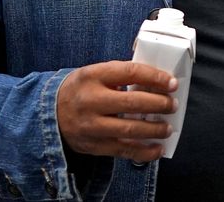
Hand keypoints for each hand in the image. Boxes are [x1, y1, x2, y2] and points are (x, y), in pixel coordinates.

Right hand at [57, 61, 177, 160]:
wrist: (50, 112)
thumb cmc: (81, 89)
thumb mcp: (95, 73)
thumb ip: (120, 74)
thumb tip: (156, 80)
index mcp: (92, 75)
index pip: (130, 72)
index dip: (155, 77)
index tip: (172, 83)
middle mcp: (91, 100)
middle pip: (132, 103)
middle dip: (159, 104)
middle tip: (172, 105)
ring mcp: (91, 125)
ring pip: (130, 129)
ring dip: (155, 129)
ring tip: (168, 127)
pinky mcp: (93, 145)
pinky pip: (123, 150)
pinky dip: (144, 151)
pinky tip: (157, 148)